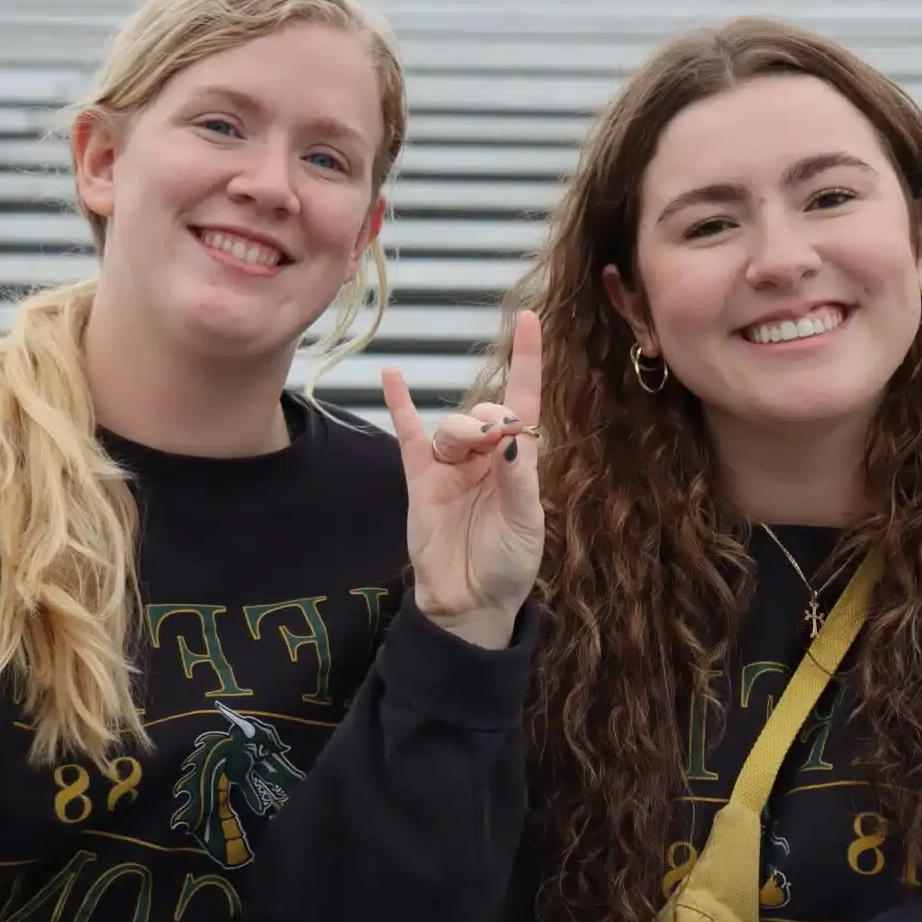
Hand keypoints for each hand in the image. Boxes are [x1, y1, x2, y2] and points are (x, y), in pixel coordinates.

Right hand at [382, 309, 545, 649]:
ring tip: (470, 451)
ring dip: (460, 429)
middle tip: (494, 444)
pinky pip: (407, 433)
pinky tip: (392, 376)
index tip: (529, 320)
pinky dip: (399, 404)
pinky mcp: (419, 478)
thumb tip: (508, 439)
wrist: (471, 602)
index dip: (527, 360)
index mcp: (519, 461)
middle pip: (484, 411)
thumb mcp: (526, 525)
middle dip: (489, 418)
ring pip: (450, 424)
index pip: (524, 400)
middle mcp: (485, 456)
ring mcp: (450, 465)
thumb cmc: (508, 563)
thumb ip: (518, 481)